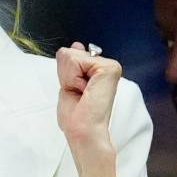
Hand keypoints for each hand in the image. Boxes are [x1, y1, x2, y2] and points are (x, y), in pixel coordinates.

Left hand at [56, 43, 120, 176]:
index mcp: (97, 72)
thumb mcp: (68, 86)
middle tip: (78, 95)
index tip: (76, 93)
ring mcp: (110, 66)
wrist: (84, 132)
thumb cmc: (76, 118)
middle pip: (70, 54)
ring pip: (73, 56)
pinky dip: (73, 78)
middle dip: (67, 75)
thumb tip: (76, 45)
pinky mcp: (110, 68)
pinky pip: (77, 61)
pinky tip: (85, 91)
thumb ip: (71, 65)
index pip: (71, 57)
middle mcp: (106, 67)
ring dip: (69, 78)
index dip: (66, 75)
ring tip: (81, 94)